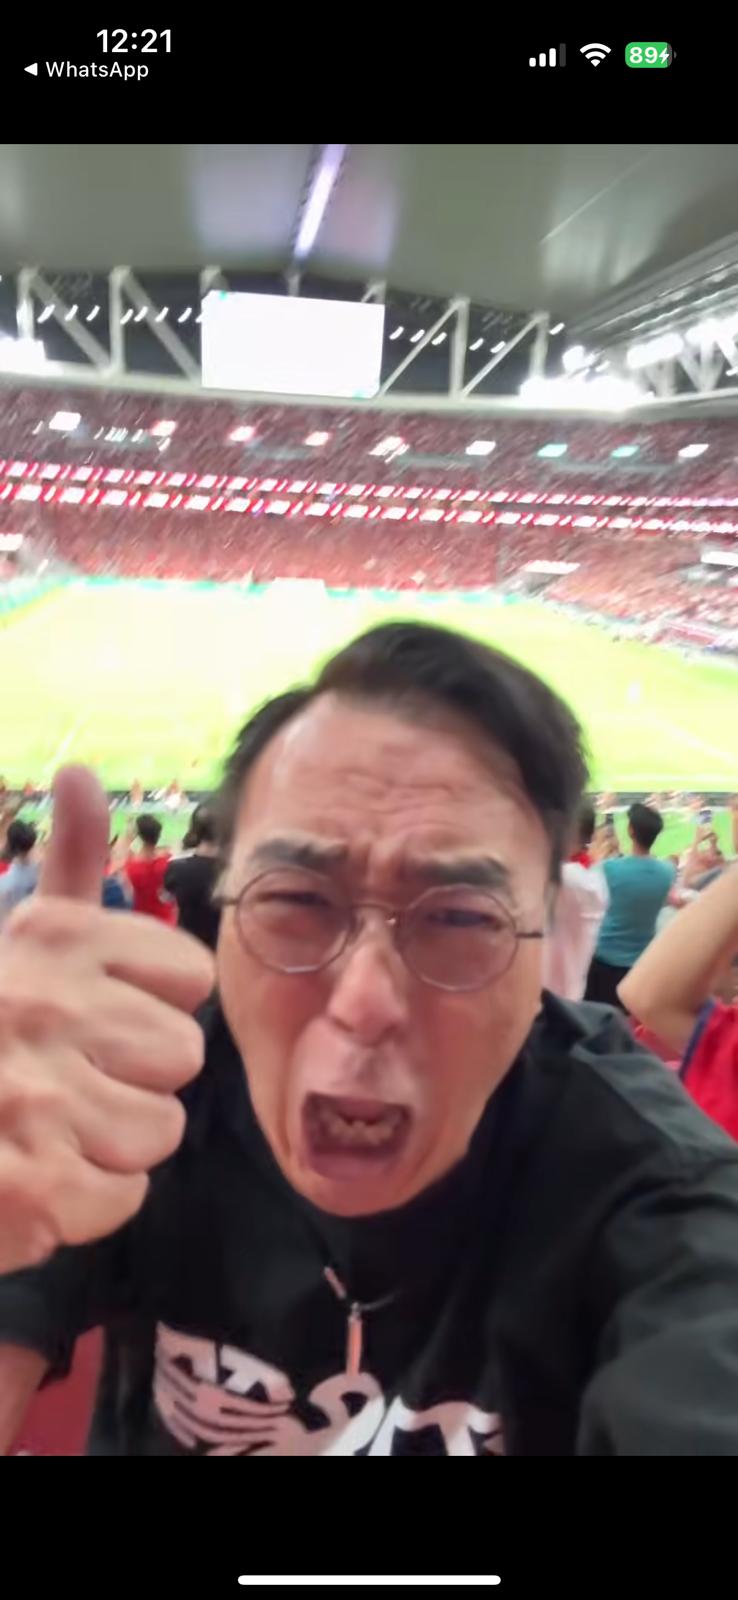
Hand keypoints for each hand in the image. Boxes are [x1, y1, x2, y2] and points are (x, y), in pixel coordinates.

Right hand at [0, 766, 214, 1273]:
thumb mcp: (15, 935)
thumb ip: (66, 861)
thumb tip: (82, 773)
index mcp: (50, 937)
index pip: (191, 976)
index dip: (149, 1006)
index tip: (93, 1018)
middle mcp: (44, 1006)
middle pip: (182, 1056)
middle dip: (130, 1077)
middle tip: (60, 1079)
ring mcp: (34, 1100)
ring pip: (160, 1130)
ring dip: (108, 1141)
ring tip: (42, 1126)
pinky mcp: (32, 1190)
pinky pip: (124, 1195)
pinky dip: (84, 1201)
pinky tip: (31, 1174)